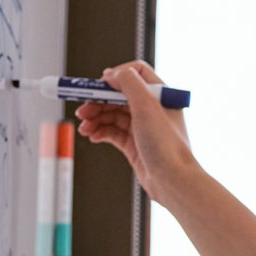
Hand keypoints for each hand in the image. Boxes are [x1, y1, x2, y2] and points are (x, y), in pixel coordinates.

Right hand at [74, 60, 198, 205]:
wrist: (173, 182)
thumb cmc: (168, 147)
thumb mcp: (147, 105)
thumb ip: (129, 83)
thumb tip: (112, 74)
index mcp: (160, 95)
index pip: (135, 74)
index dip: (115, 77)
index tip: (98, 86)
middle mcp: (152, 109)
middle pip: (118, 96)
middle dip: (98, 101)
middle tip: (83, 109)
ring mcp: (143, 128)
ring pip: (113, 115)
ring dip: (96, 117)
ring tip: (85, 126)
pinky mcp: (135, 145)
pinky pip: (112, 132)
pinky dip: (100, 131)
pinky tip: (92, 135)